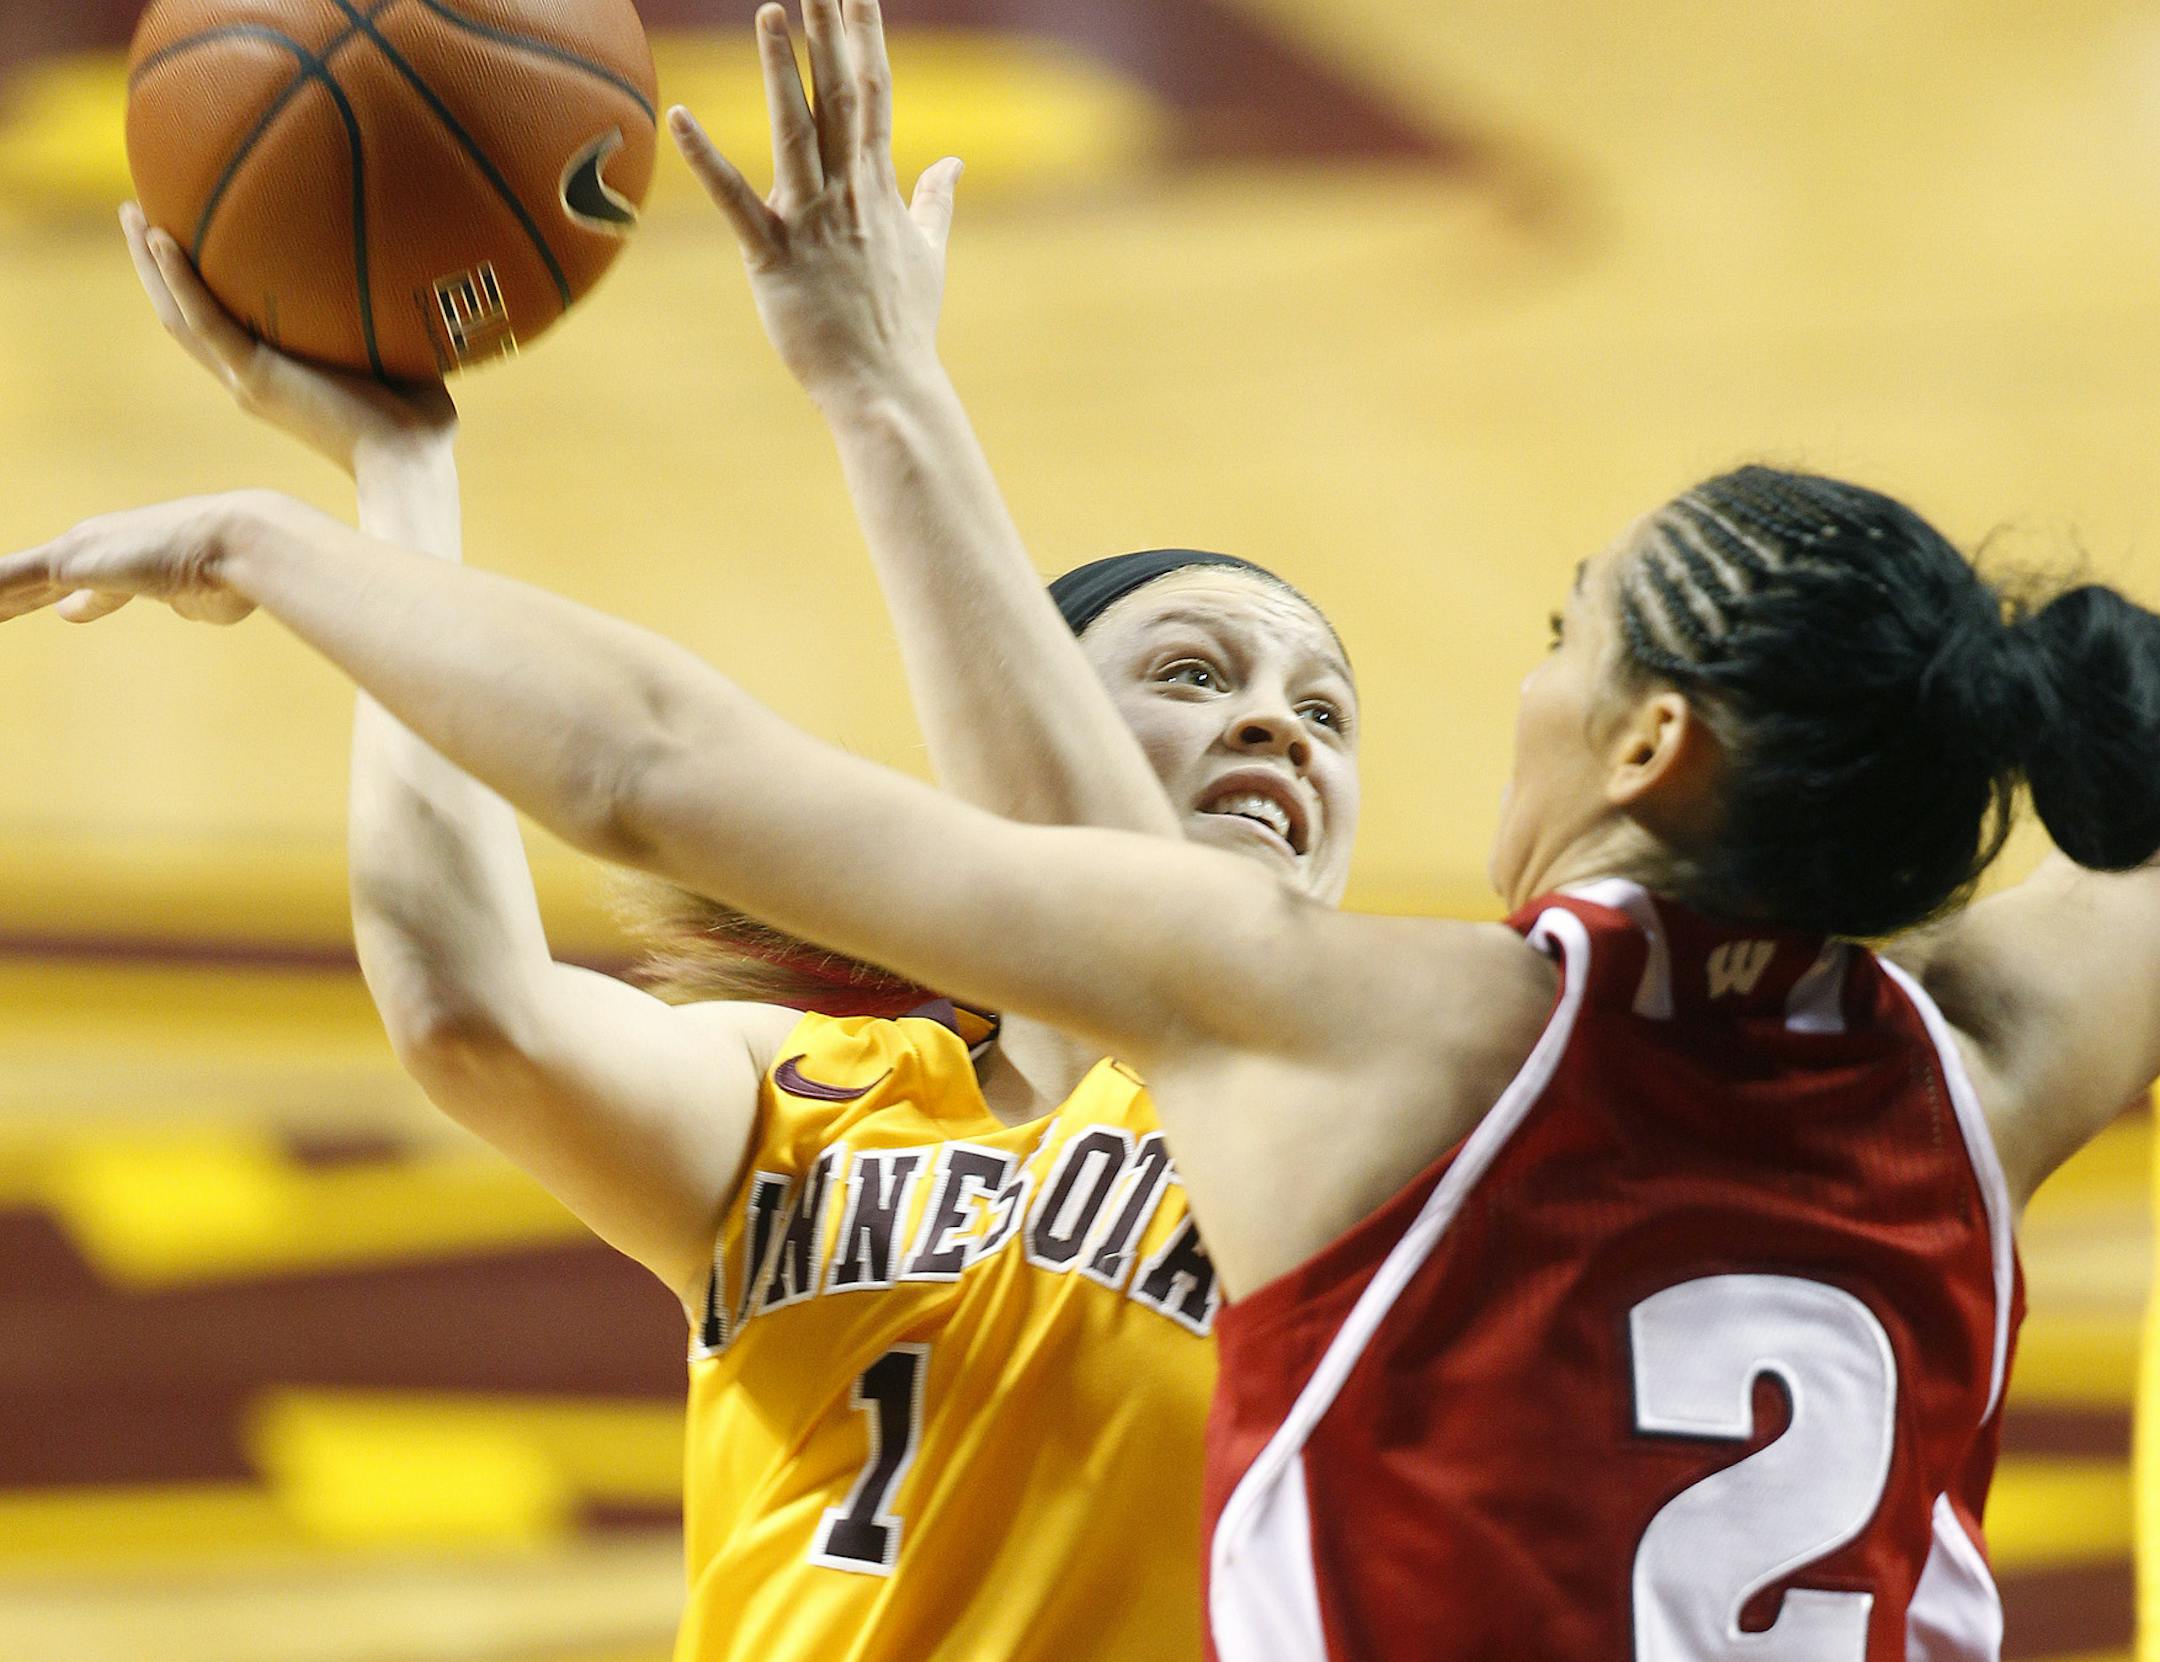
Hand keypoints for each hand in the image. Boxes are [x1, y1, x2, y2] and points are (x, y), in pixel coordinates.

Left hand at [0, 491, 288, 626]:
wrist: (237, 544)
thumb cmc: (238, 574)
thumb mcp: (204, 600)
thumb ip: (186, 600)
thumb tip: (182, 604)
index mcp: (136, 556)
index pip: (93, 581)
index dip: (79, 600)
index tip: (63, 609)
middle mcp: (102, 546)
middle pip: (43, 578)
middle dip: (17, 598)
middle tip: (0, 610)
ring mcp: (80, 551)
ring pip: (15, 580)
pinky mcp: (66, 562)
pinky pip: (9, 581)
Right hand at [123, 203, 455, 474]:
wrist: (410, 461)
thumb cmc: (417, 423)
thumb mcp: (397, 358)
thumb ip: (387, 324)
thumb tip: (414, 275)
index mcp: (275, 378)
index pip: (218, 326)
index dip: (194, 287)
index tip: (180, 241)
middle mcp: (250, 379)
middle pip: (182, 315)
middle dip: (154, 266)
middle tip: (135, 213)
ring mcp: (248, 380)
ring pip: (178, 315)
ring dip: (151, 265)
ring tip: (132, 212)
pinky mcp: (257, 378)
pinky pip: (206, 322)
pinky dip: (181, 282)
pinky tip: (163, 240)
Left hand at [670, 0, 962, 407]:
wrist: (887, 386)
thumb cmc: (903, 326)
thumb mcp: (929, 255)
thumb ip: (934, 201)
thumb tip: (952, 163)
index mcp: (878, 186)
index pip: (873, 94)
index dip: (864, 36)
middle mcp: (848, 193)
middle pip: (838, 96)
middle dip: (827, 31)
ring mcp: (811, 223)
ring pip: (796, 132)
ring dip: (782, 71)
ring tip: (771, 11)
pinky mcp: (774, 258)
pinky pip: (737, 202)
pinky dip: (707, 160)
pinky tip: (680, 116)